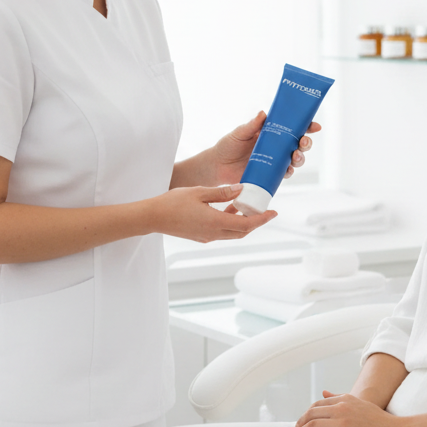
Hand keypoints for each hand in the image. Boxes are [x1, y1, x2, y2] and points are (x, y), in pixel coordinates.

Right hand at [150, 183, 275, 242]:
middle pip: (242, 231)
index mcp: (215, 222)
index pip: (246, 224)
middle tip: (264, 209)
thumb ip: (221, 192)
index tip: (273, 212)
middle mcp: (213, 233)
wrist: (152, 217)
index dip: (262, 219)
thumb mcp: (199, 192)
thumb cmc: (173, 203)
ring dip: (242, 221)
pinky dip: (230, 222)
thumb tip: (240, 189)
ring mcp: (207, 237)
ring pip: (232, 232)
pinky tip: (227, 208)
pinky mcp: (201, 236)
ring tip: (244, 205)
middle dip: (256, 221)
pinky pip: (222, 231)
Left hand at [210, 112, 321, 185]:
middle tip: (303, 142)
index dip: (307, 126)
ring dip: (300, 158)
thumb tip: (263, 113)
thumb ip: (252, 125)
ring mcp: (275, 160)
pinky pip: (284, 174)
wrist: (218, 166)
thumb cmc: (228, 145)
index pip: (293, 127)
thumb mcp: (240, 133)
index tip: (315, 126)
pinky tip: (288, 170)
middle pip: (298, 144)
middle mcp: (277, 146)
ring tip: (295, 156)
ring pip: (295, 159)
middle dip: (306, 143)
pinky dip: (289, 172)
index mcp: (272, 132)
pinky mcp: (270, 174)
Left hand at [292, 390, 411, 426]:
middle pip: (312, 413)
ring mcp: (343, 421)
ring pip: (314, 426)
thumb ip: (340, 398)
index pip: (317, 404)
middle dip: (300, 424)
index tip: (301, 424)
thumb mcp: (359, 405)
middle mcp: (342, 408)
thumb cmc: (380, 422)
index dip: (306, 414)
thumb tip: (322, 391)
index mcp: (344, 399)